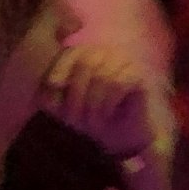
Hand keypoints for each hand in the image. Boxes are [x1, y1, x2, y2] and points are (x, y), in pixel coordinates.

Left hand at [42, 46, 155, 160]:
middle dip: (75, 94)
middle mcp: (110, 55)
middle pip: (86, 61)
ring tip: (92, 122)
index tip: (53, 85)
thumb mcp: (66, 108)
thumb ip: (54, 95)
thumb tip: (49, 83)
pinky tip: (108, 115)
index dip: (62, 66)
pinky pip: (118, 83)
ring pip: (102, 75)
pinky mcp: (139, 76)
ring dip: (92, 104)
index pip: (73, 50)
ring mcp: (127, 63)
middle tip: (74, 120)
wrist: (124, 139)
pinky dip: (108, 104)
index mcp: (90, 57)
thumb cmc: (94, 119)